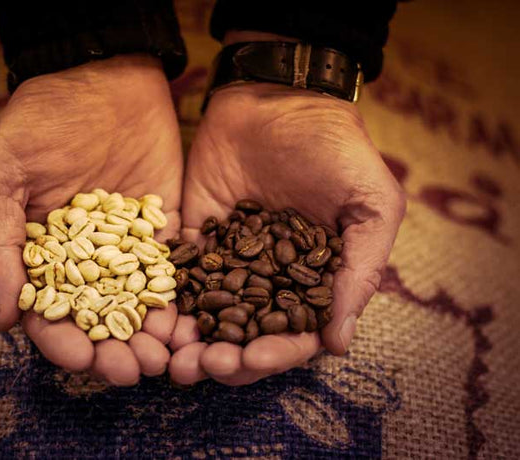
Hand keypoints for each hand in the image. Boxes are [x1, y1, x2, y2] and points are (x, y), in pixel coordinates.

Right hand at [0, 55, 181, 385]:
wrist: (104, 79)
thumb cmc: (41, 121)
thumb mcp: (2, 173)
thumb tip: (0, 319)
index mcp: (40, 254)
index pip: (49, 312)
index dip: (62, 342)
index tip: (80, 361)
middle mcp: (84, 261)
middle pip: (97, 320)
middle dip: (112, 352)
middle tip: (132, 373)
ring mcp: (127, 249)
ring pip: (137, 307)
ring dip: (149, 338)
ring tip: (164, 361)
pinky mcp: (163, 232)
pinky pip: (171, 274)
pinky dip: (179, 303)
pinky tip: (190, 327)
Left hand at [169, 83, 405, 385]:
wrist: (279, 96)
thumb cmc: (336, 149)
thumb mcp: (370, 204)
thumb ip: (360, 270)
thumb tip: (338, 344)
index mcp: (312, 281)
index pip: (293, 334)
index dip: (275, 355)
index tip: (252, 360)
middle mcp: (269, 280)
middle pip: (244, 335)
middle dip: (223, 357)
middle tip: (199, 368)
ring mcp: (230, 260)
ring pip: (207, 315)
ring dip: (190, 342)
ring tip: (171, 360)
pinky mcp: (196, 236)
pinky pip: (178, 275)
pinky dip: (165, 301)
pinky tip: (152, 320)